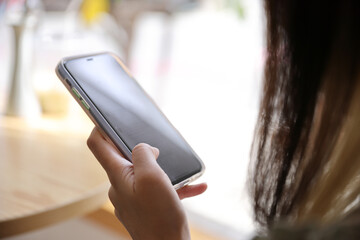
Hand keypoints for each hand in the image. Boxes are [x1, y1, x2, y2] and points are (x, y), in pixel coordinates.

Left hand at [87, 127, 206, 239]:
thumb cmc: (160, 216)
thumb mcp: (152, 177)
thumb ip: (143, 154)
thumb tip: (143, 148)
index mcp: (118, 175)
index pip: (98, 144)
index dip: (100, 126)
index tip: (107, 115)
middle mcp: (121, 186)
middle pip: (125, 158)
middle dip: (143, 151)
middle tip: (161, 151)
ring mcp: (133, 198)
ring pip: (146, 175)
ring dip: (165, 171)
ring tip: (182, 174)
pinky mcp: (146, 208)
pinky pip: (158, 191)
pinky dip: (174, 187)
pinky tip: (195, 187)